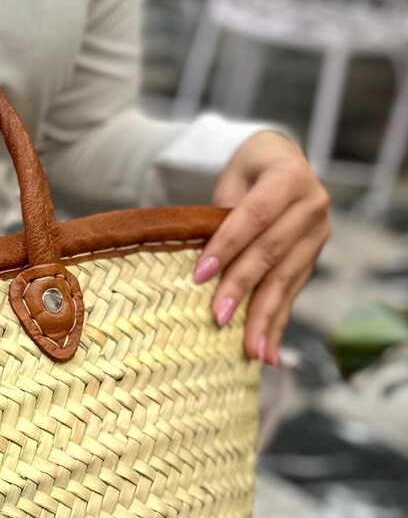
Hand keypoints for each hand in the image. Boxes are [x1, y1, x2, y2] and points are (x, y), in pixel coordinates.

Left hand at [193, 131, 330, 365]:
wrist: (277, 163)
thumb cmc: (243, 176)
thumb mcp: (228, 183)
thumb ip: (219, 218)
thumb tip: (201, 270)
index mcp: (289, 175)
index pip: (256, 214)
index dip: (228, 245)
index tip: (200, 275)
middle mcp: (312, 203)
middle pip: (272, 251)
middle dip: (243, 287)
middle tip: (218, 318)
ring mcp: (317, 233)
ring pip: (285, 278)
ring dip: (264, 318)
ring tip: (249, 351)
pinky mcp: (312, 258)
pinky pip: (291, 294)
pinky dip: (276, 325)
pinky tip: (268, 354)